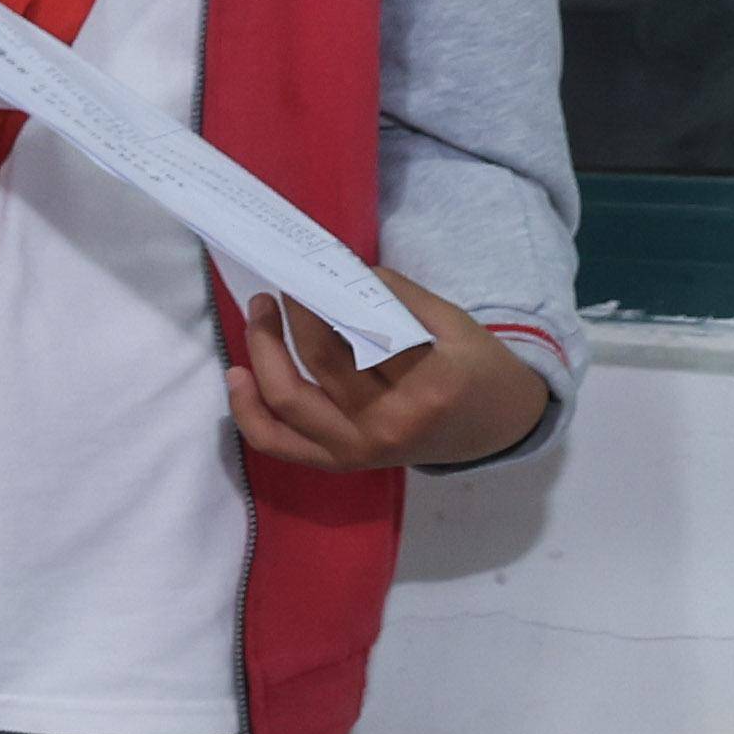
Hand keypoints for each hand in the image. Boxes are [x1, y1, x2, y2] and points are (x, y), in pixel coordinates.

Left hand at [226, 270, 548, 471]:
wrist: (495, 429)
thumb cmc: (478, 368)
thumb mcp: (453, 322)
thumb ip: (396, 297)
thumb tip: (333, 272)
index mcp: (426, 384)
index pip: (354, 334)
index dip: (316, 302)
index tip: (297, 275)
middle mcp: (387, 424)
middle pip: (315, 364)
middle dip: (285, 321)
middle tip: (274, 292)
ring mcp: (360, 450)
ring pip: (286, 404)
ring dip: (261, 356)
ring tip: (257, 317)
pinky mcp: (341, 462)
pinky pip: (279, 444)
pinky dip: (249, 413)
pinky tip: (237, 377)